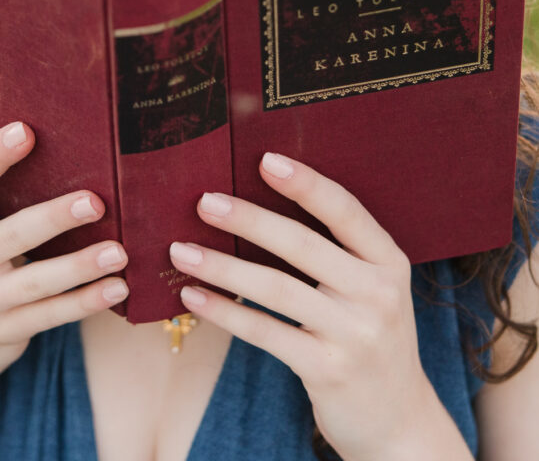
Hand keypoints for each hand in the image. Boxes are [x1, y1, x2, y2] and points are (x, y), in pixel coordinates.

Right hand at [0, 122, 127, 394]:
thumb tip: (70, 155)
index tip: (25, 131)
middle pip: (10, 236)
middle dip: (54, 218)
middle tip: (96, 203)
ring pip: (34, 281)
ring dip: (80, 266)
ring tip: (119, 252)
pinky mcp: (1, 333)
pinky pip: (49, 316)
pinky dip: (85, 302)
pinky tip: (117, 287)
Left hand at [169, 154, 441, 460]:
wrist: (400, 420)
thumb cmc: (369, 334)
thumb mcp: (371, 287)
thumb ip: (336, 250)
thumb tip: (260, 201)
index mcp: (389, 261)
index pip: (345, 210)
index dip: (305, 184)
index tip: (265, 159)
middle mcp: (378, 293)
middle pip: (303, 245)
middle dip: (248, 219)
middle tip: (204, 201)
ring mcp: (355, 334)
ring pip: (276, 288)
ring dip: (222, 266)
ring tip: (181, 250)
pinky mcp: (328, 369)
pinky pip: (265, 332)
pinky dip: (225, 311)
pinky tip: (194, 296)